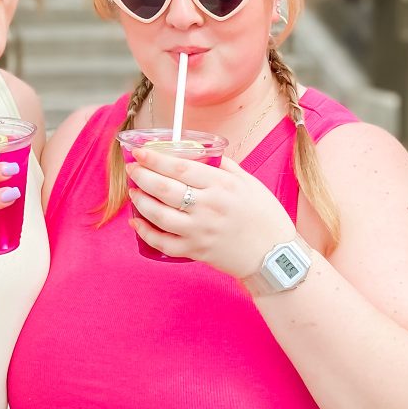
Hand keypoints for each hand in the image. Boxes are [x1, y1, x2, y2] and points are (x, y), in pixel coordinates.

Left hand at [127, 148, 295, 278]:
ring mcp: (200, 231)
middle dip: (142, 176)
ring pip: (159, 215)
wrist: (275, 256)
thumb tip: (200, 152)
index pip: (181, 167)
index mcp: (222, 185)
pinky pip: (163, 242)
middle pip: (165, 189)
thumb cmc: (264, 216)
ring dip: (141, 201)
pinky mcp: (196, 251)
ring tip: (134, 191)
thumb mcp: (249, 182)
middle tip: (132, 169)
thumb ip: (224, 166)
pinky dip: (145, 232)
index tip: (141, 152)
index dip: (156, 159)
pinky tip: (137, 221)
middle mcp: (208, 207)